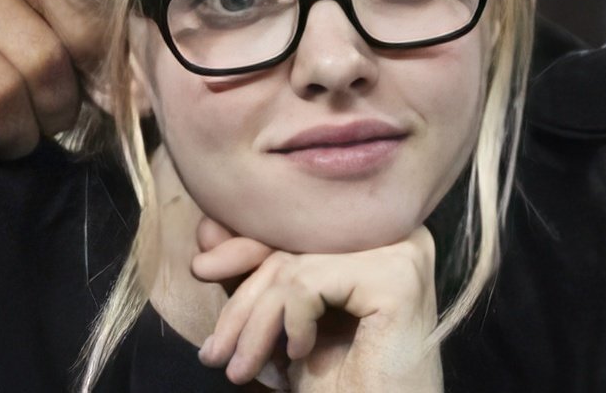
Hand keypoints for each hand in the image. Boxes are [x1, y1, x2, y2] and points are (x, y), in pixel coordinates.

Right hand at [0, 0, 100, 159]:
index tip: (98, 96)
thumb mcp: (37, 35)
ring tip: (8, 135)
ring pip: (0, 95)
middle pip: (44, 62)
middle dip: (55, 111)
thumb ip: (93, 50)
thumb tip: (146, 97)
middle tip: (42, 123)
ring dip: (15, 135)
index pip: (87, 15)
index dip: (101, 69)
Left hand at [192, 217, 442, 391]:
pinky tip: (300, 353)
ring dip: (256, 324)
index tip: (202, 268)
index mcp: (378, 236)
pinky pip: (311, 281)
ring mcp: (402, 249)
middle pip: (294, 245)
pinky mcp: (397, 276)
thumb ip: (262, 279)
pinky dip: (291, 322)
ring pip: (296, 265)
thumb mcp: (290, 324)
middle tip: (214, 352)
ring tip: (240, 369)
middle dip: (243, 299)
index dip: (246, 246)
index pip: (300, 227)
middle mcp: (397, 232)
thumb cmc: (346, 381)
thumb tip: (207, 231)